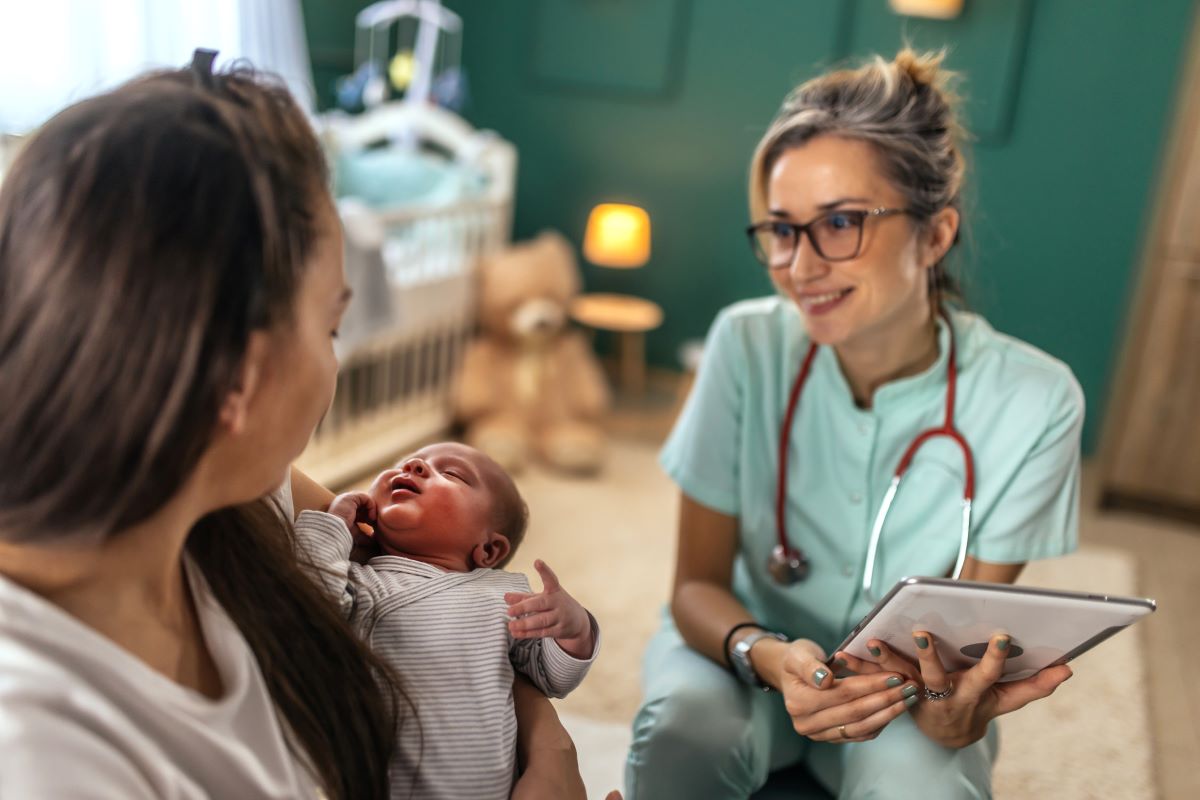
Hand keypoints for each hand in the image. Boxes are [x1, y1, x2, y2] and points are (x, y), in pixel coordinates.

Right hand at [327, 491, 378, 562]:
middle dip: (370, 513)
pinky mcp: (350, 496)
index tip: (372, 527)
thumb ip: (364, 535)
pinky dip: (372, 506)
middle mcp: (345, 503)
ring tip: (372, 520)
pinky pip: (366, 498)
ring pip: (366, 500)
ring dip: (372, 510)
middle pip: (363, 505)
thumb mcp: (355, 534)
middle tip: (374, 523)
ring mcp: (346, 498)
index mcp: (344, 511)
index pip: (360, 511)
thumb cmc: (341, 534)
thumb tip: (374, 540)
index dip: (368, 518)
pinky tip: (371, 517)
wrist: (333, 531)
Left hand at [505, 560, 594, 658]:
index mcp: (554, 590)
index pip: (550, 579)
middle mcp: (558, 602)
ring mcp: (560, 617)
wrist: (577, 621)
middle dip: (524, 607)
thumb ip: (523, 597)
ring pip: (541, 621)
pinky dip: (528, 633)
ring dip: (525, 624)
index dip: (544, 571)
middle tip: (509, 611)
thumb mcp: (542, 598)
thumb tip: (505, 597)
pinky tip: (516, 633)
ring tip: (511, 625)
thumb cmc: (554, 605)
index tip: (537, 562)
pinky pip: (542, 632)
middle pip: (540, 604)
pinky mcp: (559, 630)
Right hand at [778, 638, 920, 743]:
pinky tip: (896, 708)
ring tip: (909, 697)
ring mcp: (819, 735)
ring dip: (889, 712)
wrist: (792, 674)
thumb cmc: (798, 659)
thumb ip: (810, 667)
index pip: (843, 693)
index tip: (895, 675)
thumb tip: (824, 680)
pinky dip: (881, 722)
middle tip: (910, 686)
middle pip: (854, 712)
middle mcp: (807, 724)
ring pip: (861, 726)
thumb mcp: (798, 654)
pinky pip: (861, 733)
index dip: (871, 685)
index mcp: (798, 703)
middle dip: (886, 698)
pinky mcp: (832, 738)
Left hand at [839, 631, 1072, 747]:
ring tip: (870, 640)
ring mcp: (917, 693)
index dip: (994, 657)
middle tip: (921, 632)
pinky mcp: (894, 690)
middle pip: (935, 675)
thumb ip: (1034, 686)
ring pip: (899, 676)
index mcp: (972, 693)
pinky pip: (874, 678)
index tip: (1001, 635)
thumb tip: (1068, 668)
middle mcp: (943, 694)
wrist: (945, 733)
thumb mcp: (1006, 701)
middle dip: (929, 656)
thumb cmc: (979, 707)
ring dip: (883, 660)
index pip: (986, 673)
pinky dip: (858, 665)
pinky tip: (843, 651)